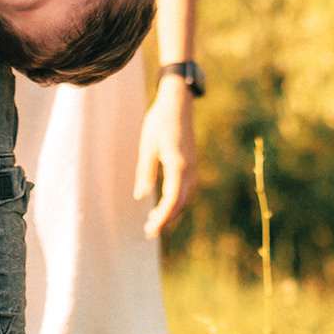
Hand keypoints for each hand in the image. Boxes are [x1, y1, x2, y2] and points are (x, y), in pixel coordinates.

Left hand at [136, 79, 197, 237]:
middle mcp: (189, 169)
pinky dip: (177, 200)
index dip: (162, 218)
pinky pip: (187, 188)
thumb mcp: (147, 146)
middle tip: (149, 231)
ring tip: (155, 220)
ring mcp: (193, 166)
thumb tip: (140, 196)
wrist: (178, 103)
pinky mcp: (192, 163)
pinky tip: (165, 203)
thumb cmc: (159, 122)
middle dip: (166, 219)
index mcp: (178, 166)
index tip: (150, 230)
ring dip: (173, 211)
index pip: (172, 200)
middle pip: (181, 202)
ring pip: (186, 197)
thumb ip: (145, 172)